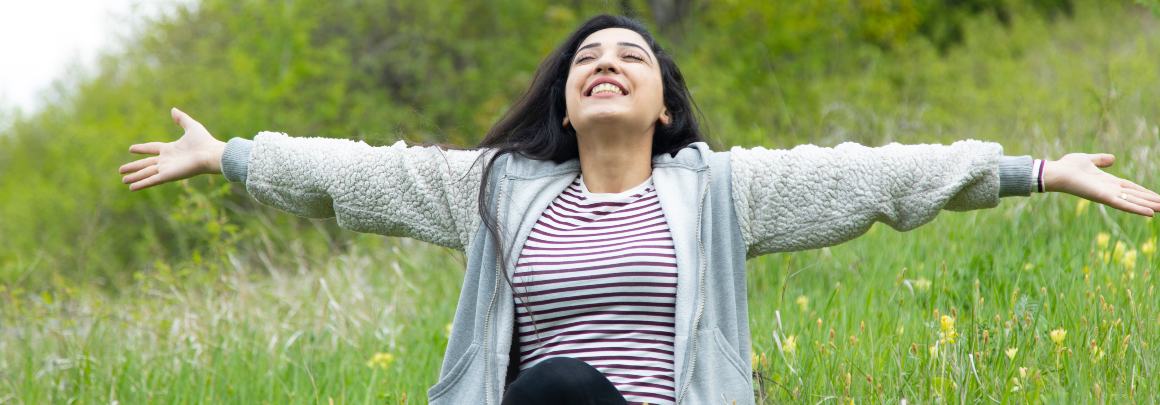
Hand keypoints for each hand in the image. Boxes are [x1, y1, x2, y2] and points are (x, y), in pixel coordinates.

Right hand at [119, 108, 225, 190]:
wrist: (211, 154)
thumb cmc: (204, 141)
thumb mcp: (191, 126)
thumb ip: (181, 119)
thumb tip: (173, 110)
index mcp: (171, 149)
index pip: (152, 149)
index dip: (142, 149)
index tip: (131, 149)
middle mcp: (167, 160)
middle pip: (146, 164)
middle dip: (134, 167)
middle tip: (121, 170)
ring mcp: (167, 169)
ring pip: (146, 173)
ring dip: (135, 177)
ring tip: (123, 180)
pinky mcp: (168, 176)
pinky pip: (152, 180)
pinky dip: (141, 183)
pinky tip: (131, 187)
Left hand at [1044, 153, 1159, 216]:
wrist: (1056, 172)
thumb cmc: (1068, 166)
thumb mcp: (1088, 159)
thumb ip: (1101, 160)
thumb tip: (1112, 158)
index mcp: (1108, 182)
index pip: (1131, 188)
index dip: (1144, 192)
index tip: (1157, 196)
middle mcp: (1109, 190)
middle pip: (1135, 196)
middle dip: (1150, 200)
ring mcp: (1107, 195)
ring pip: (1133, 202)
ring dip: (1148, 206)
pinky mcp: (1103, 197)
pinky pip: (1123, 204)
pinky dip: (1137, 209)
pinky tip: (1150, 213)